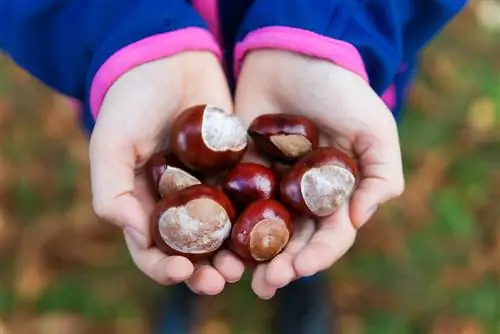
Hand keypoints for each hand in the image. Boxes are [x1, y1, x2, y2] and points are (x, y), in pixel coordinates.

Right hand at [89, 52, 244, 294]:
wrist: (170, 59)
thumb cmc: (131, 100)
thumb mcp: (110, 142)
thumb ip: (111, 190)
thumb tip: (137, 236)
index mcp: (144, 203)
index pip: (151, 249)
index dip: (163, 267)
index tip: (181, 271)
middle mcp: (179, 203)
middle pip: (192, 250)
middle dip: (205, 271)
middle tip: (221, 280)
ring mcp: (210, 188)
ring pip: (224, 233)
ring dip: (234, 254)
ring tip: (245, 265)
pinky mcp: (236, 170)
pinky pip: (248, 201)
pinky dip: (257, 220)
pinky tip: (268, 231)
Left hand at [235, 50, 404, 298]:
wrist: (291, 56)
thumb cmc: (338, 89)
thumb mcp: (373, 127)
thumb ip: (380, 174)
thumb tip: (360, 220)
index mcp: (335, 194)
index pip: (331, 235)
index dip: (319, 255)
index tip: (300, 269)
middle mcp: (302, 198)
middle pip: (294, 241)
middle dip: (282, 265)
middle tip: (266, 283)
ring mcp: (270, 187)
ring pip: (260, 232)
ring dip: (249, 258)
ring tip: (233, 275)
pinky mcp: (239, 173)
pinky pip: (230, 205)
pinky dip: (222, 227)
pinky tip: (212, 244)